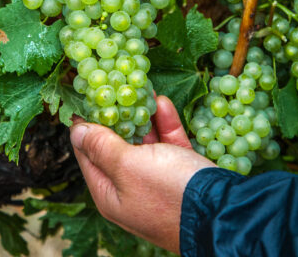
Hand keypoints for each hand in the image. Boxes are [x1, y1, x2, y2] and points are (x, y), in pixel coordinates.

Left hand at [70, 96, 214, 253]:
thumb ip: (102, 146)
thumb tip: (75, 131)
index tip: (85, 97)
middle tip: (113, 86)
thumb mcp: (127, 166)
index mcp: (110, 192)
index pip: (87, 154)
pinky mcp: (179, 170)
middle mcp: (130, 186)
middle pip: (115, 145)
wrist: (222, 211)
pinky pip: (167, 142)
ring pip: (143, 141)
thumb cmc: (168, 192)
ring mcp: (156, 179)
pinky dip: (164, 123)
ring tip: (138, 88)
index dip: (85, 125)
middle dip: (116, 115)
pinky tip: (161, 101)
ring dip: (141, 115)